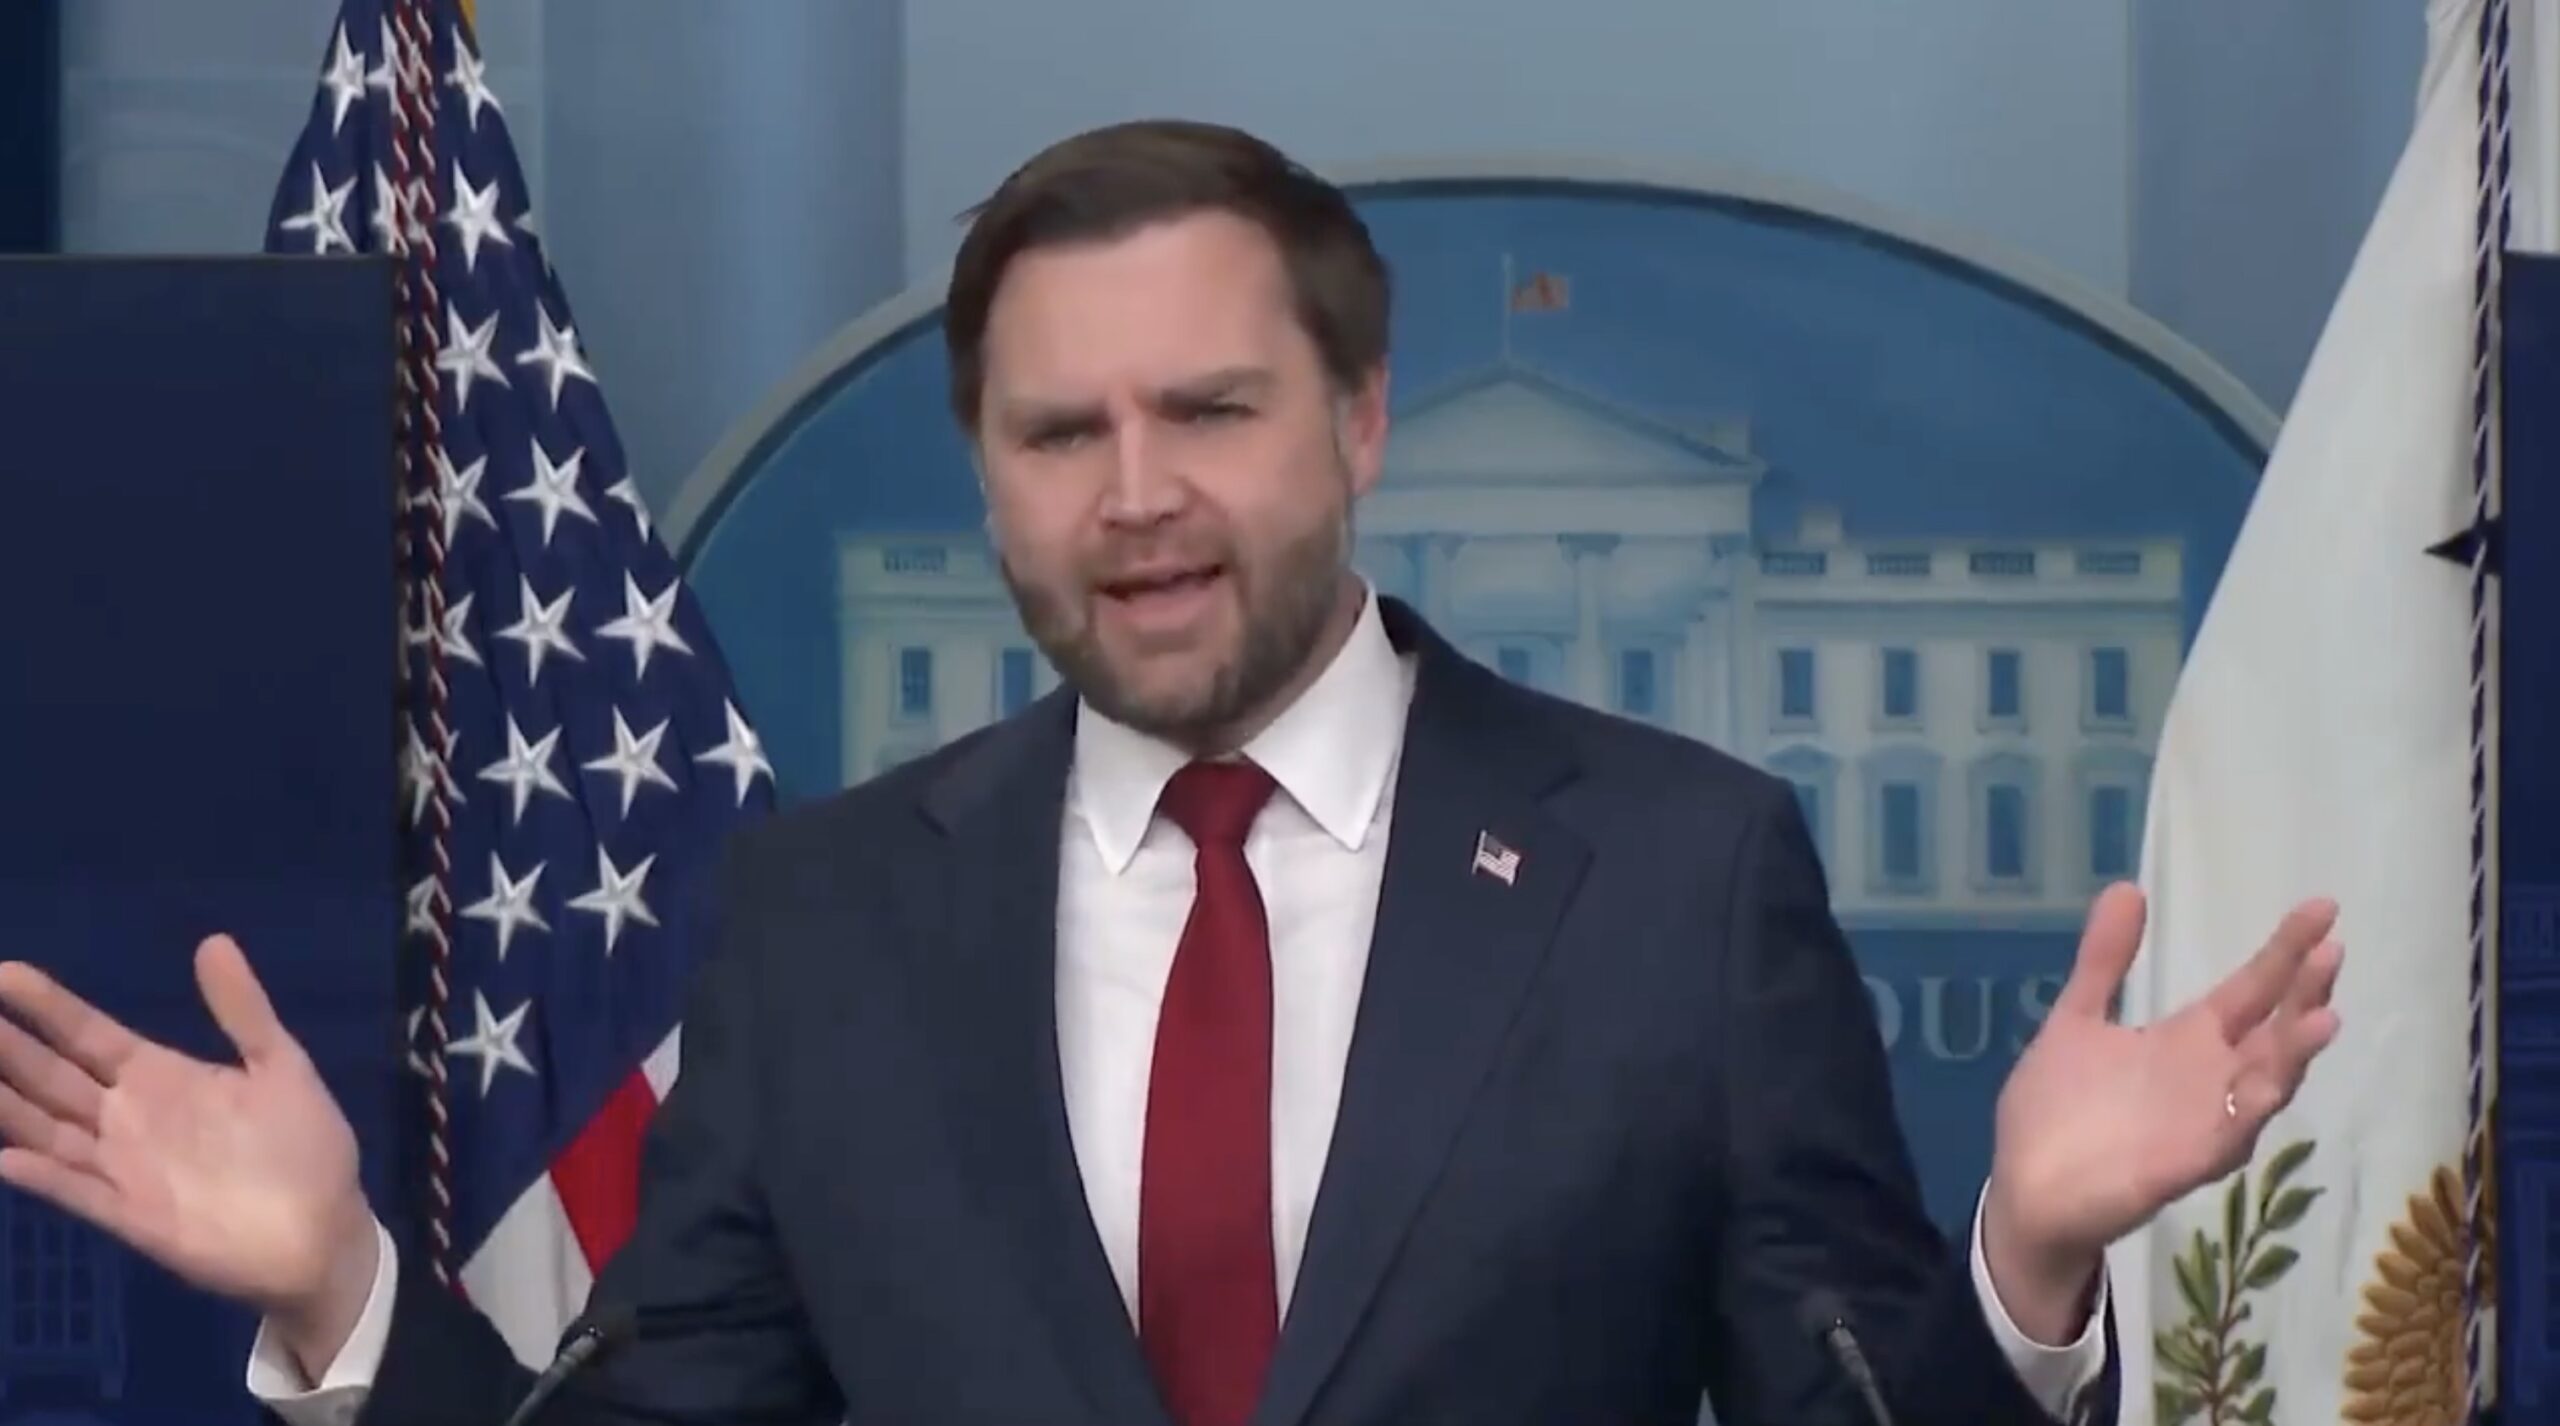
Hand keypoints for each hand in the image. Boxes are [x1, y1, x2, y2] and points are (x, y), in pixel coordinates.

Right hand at [0, 934, 379, 1374]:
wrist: (325, 1231)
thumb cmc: (305, 1146)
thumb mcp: (281, 1066)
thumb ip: (242, 1010)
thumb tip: (213, 940)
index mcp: (161, 1076)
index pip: (87, 1034)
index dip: (45, 1006)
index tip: (3, 973)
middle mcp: (128, 1118)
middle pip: (50, 1076)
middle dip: (5, 1047)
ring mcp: (124, 1168)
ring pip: (45, 1129)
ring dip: (6, 1103)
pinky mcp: (131, 1218)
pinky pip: (76, 1192)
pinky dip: (42, 1177)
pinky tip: (6, 1158)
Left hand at [1982, 883, 2342, 1336]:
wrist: (2026, 1189)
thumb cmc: (2059, 1108)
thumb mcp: (2078, 1019)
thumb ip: (2105, 961)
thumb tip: (2127, 887)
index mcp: (2187, 1042)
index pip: (2249, 990)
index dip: (2284, 951)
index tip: (2322, 908)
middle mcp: (2210, 1079)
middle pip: (2272, 1031)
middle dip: (2303, 993)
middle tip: (2332, 949)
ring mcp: (2204, 1123)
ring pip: (2265, 1085)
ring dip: (2293, 1054)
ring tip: (2324, 1015)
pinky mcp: (2183, 1165)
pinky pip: (2227, 1139)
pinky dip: (2246, 1114)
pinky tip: (2264, 1088)